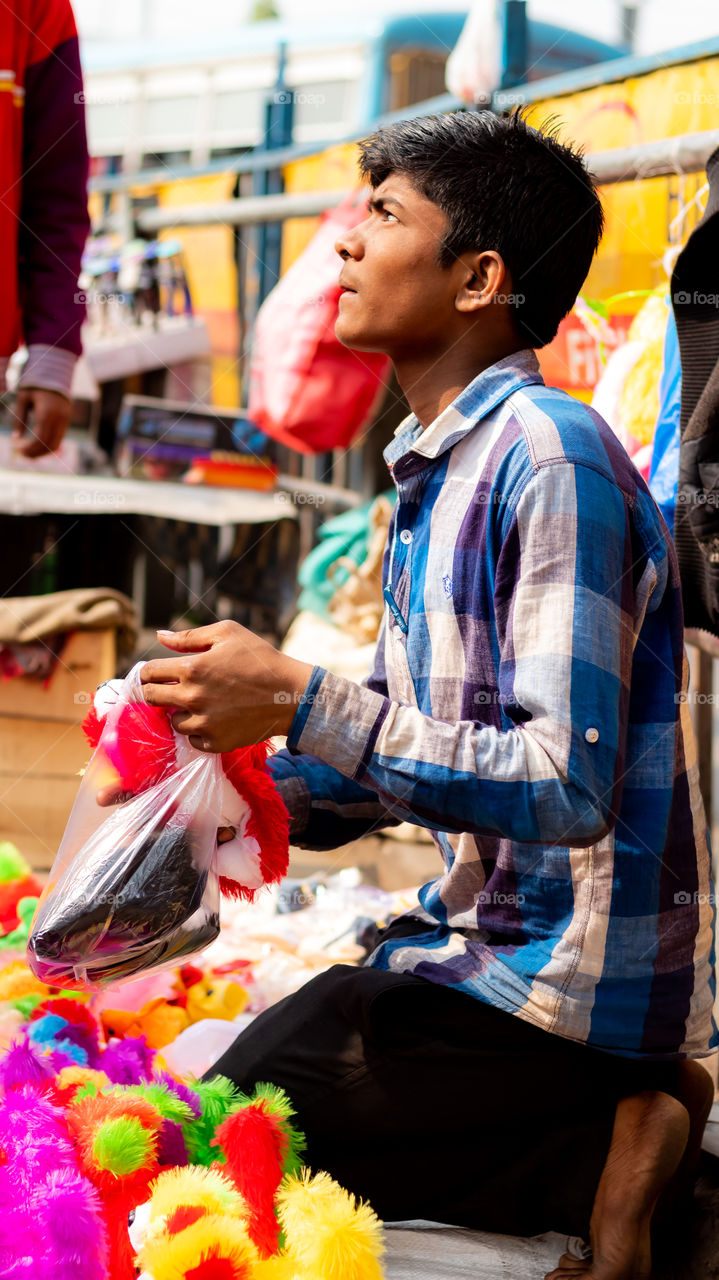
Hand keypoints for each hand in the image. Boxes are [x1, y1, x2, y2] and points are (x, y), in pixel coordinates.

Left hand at [12, 387, 70, 456]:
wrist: (54, 374)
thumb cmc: (35, 386)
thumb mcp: (22, 399)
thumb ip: (18, 418)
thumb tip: (15, 438)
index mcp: (47, 413)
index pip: (40, 439)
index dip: (30, 448)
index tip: (18, 451)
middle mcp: (59, 419)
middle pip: (49, 445)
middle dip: (35, 453)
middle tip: (22, 455)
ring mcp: (65, 421)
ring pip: (56, 444)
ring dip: (42, 452)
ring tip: (29, 453)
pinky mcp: (67, 421)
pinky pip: (59, 438)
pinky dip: (48, 445)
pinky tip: (37, 446)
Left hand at [140, 620, 313, 751]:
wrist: (290, 694)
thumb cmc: (260, 658)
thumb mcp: (227, 634)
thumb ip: (189, 636)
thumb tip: (160, 636)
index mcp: (191, 668)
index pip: (148, 673)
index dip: (147, 672)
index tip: (155, 674)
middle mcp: (192, 697)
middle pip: (151, 698)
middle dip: (156, 691)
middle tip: (171, 689)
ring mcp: (203, 723)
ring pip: (172, 721)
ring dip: (181, 713)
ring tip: (201, 704)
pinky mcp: (215, 742)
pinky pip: (193, 740)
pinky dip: (199, 731)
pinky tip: (214, 719)